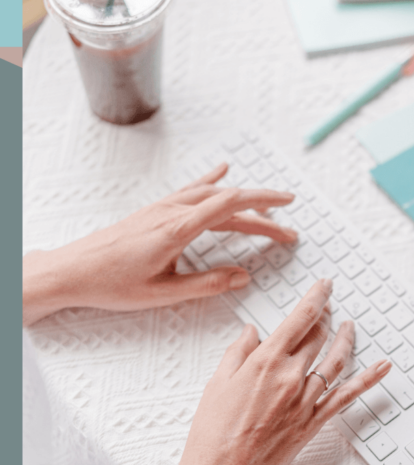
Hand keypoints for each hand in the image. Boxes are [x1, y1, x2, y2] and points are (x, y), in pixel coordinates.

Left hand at [22, 163, 297, 324]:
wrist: (73, 269)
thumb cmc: (111, 284)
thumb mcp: (162, 293)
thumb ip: (206, 284)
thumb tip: (243, 277)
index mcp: (177, 230)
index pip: (230, 207)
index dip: (264, 210)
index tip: (287, 217)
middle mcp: (173, 212)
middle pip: (228, 201)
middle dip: (263, 211)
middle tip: (289, 226)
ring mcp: (163, 207)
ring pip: (213, 194)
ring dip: (243, 198)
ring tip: (268, 205)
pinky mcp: (156, 210)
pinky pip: (191, 189)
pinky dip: (211, 179)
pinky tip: (223, 170)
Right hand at [169, 278, 390, 464]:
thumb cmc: (212, 433)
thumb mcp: (217, 382)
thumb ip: (238, 351)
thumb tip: (252, 331)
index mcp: (265, 361)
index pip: (300, 318)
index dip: (317, 297)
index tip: (325, 284)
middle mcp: (290, 377)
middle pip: (318, 336)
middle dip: (326, 315)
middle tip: (328, 305)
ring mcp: (305, 401)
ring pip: (336, 360)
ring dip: (346, 338)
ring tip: (349, 325)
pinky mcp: (313, 423)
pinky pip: (347, 396)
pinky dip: (368, 379)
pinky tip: (383, 366)